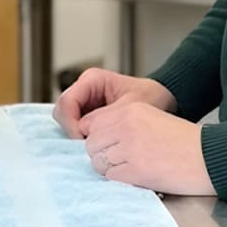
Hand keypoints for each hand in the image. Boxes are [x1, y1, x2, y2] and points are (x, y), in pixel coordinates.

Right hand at [53, 68, 177, 138]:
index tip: (83, 140)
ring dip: (76, 135)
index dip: (71, 123)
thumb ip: (106, 118)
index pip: (67, 102)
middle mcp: (84, 89)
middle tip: (88, 146)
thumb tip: (83, 132)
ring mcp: (85, 102)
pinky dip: (83, 137)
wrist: (164, 100)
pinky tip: (97, 145)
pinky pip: (76, 127)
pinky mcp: (88, 115)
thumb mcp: (131, 108)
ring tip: (95, 145)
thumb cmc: (151, 98)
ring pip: (66, 120)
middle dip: (71, 130)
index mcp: (92, 79)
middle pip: (62, 111)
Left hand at [81, 101, 214, 195]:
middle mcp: (126, 125)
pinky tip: (134, 176)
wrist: (211, 156)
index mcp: (130, 109)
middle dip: (100, 153)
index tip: (106, 145)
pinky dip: (119, 179)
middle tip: (117, 161)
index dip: (97, 137)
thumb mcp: (153, 119)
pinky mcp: (135, 170)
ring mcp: (129, 148)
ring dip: (109, 168)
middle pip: (92, 143)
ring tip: (128, 169)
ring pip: (98, 161)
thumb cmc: (186, 141)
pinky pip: (110, 177)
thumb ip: (126, 124)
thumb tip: (100, 139)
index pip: (93, 123)